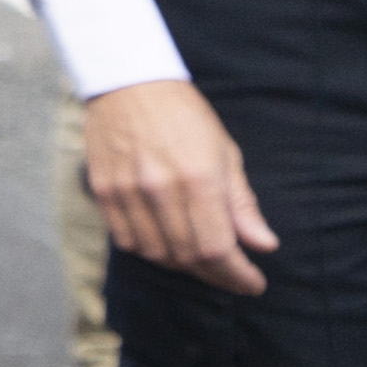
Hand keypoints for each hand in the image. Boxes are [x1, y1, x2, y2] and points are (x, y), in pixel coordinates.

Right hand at [81, 79, 276, 294]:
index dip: (237, 275)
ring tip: (200, 258)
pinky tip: (166, 242)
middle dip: (216, 274)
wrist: (128, 82)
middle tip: (231, 275)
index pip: (218, 249)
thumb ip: (242, 204)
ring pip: (156, 253)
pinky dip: (150, 250)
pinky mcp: (103, 190)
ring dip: (182, 264)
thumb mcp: (225, 153)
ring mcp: (126, 191)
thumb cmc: (184, 115)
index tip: (252, 284)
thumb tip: (264, 245)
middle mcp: (160, 189)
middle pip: (187, 256)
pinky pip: (126, 240)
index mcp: (198, 178)